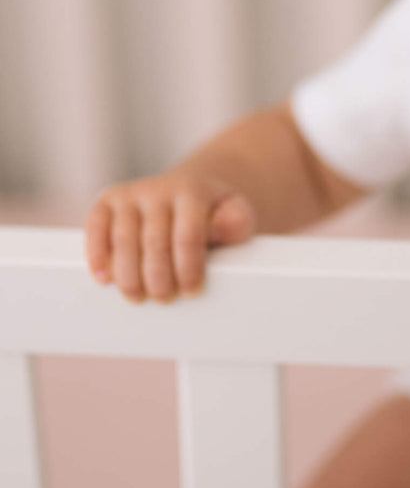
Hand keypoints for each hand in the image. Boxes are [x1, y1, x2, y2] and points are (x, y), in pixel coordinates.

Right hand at [84, 174, 256, 302]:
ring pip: (123, 240)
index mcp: (192, 192)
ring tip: (139, 297)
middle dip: (159, 278)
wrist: (188, 191)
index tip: (192, 292)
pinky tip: (105, 279)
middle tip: (165, 299)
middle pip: (154, 242)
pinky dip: (97, 255)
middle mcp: (159, 188)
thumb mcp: (235, 213)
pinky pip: (95, 226)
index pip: (188, 236)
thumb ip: (236, 222)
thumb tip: (220, 229)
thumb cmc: (213, 213)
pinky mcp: (107, 200)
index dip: (188, 269)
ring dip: (129, 276)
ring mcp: (130, 194)